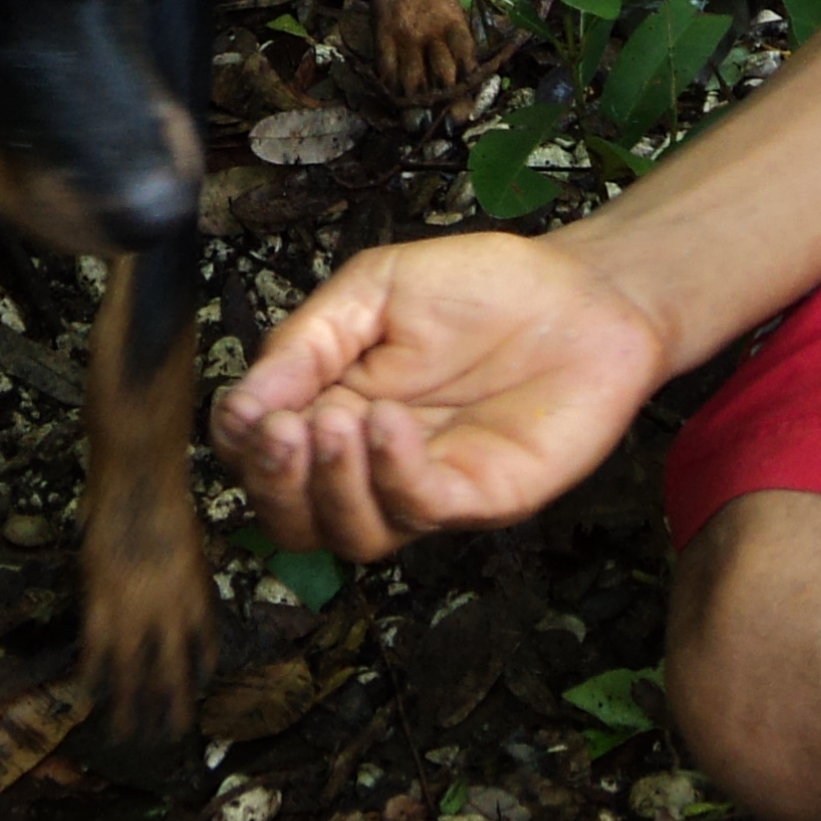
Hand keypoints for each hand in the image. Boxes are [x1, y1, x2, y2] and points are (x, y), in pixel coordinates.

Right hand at [213, 231, 674, 559]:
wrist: (583, 290)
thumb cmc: (482, 288)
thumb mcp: (373, 290)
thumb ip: (306, 343)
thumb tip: (237, 402)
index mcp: (333, 410)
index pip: (261, 459)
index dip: (242, 447)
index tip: (247, 412)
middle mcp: (373, 463)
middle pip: (296, 519)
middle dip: (276, 482)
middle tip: (282, 432)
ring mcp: (426, 487)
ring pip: (353, 533)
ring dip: (331, 485)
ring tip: (339, 420)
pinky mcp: (482, 496)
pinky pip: (421, 508)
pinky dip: (392, 473)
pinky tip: (388, 422)